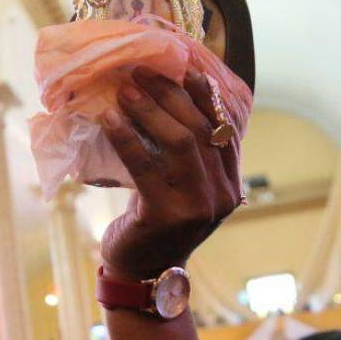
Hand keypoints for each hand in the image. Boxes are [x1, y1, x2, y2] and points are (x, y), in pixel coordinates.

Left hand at [98, 67, 242, 280]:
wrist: (143, 272)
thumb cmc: (157, 222)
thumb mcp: (183, 187)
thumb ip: (189, 155)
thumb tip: (170, 96)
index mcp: (231, 185)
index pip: (226, 130)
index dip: (206, 96)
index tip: (184, 68)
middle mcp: (222, 195)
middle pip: (202, 130)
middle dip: (171, 95)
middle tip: (141, 72)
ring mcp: (198, 207)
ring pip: (181, 142)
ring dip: (150, 110)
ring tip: (125, 89)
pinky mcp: (167, 215)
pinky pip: (146, 165)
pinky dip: (126, 137)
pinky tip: (109, 118)